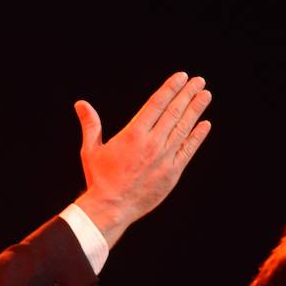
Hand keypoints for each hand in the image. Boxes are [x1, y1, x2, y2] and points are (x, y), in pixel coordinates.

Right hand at [73, 72, 212, 246]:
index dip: (171, 88)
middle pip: (174, 112)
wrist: (111, 208)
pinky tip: (205, 124)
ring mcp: (164, 158)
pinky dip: (197, 136)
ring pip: (184, 128)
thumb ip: (91, 125)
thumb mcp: (91, 150)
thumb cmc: (99, 179)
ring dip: (196, 110)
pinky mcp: (172, 173)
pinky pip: (188, 150)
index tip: (182, 77)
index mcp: (133, 134)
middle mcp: (152, 143)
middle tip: (199, 81)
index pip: (157, 104)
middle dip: (188, 94)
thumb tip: (80, 103)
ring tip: (205, 95)